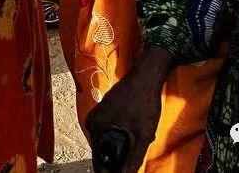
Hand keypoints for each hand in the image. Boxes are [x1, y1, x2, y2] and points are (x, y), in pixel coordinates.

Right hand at [86, 47, 173, 172]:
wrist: (146, 75)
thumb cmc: (143, 101)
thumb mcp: (142, 134)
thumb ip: (133, 159)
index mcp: (95, 127)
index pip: (98, 162)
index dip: (110, 171)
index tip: (124, 172)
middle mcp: (92, 121)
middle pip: (103, 152)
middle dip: (119, 157)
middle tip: (136, 152)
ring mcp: (98, 114)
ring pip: (109, 142)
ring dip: (122, 146)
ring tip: (138, 140)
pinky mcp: (105, 109)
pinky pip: (111, 131)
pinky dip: (123, 136)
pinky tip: (136, 131)